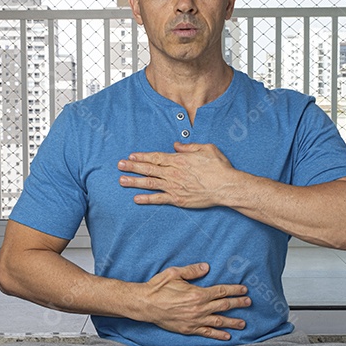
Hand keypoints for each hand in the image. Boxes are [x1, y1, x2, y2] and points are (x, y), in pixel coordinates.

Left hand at [118, 142, 236, 208]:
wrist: (226, 187)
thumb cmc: (219, 168)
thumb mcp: (206, 148)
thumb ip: (189, 146)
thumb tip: (177, 145)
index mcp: (179, 160)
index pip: (156, 157)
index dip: (142, 156)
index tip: (131, 156)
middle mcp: (173, 173)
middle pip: (148, 169)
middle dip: (132, 166)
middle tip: (120, 165)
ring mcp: (174, 187)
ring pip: (150, 183)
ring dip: (134, 182)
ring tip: (121, 181)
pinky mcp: (178, 199)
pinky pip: (159, 199)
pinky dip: (147, 199)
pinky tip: (136, 199)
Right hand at [135, 262, 248, 339]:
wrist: (145, 304)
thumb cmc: (158, 287)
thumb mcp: (174, 273)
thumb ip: (192, 270)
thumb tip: (206, 267)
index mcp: (197, 293)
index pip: (221, 291)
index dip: (234, 290)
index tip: (244, 290)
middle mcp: (199, 308)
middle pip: (224, 306)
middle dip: (238, 304)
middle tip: (248, 303)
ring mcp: (194, 320)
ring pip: (219, 321)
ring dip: (233, 322)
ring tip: (243, 323)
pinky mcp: (188, 329)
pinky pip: (207, 333)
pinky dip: (218, 335)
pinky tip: (227, 336)